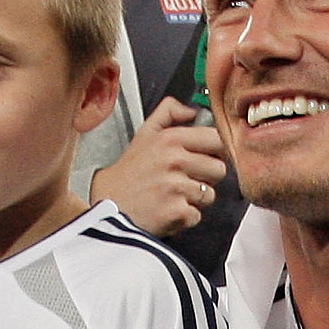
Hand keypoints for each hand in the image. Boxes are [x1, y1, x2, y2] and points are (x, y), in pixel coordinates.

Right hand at [90, 99, 227, 236]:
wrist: (109, 205)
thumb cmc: (129, 174)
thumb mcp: (144, 134)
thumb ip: (169, 113)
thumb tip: (192, 110)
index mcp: (171, 138)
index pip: (216, 139)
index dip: (216, 151)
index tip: (208, 157)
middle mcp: (175, 160)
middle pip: (219, 169)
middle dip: (207, 177)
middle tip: (187, 180)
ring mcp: (177, 186)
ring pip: (210, 195)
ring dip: (196, 200)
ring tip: (175, 196)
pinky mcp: (177, 211)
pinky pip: (197, 215)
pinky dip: (185, 218)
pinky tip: (169, 210)